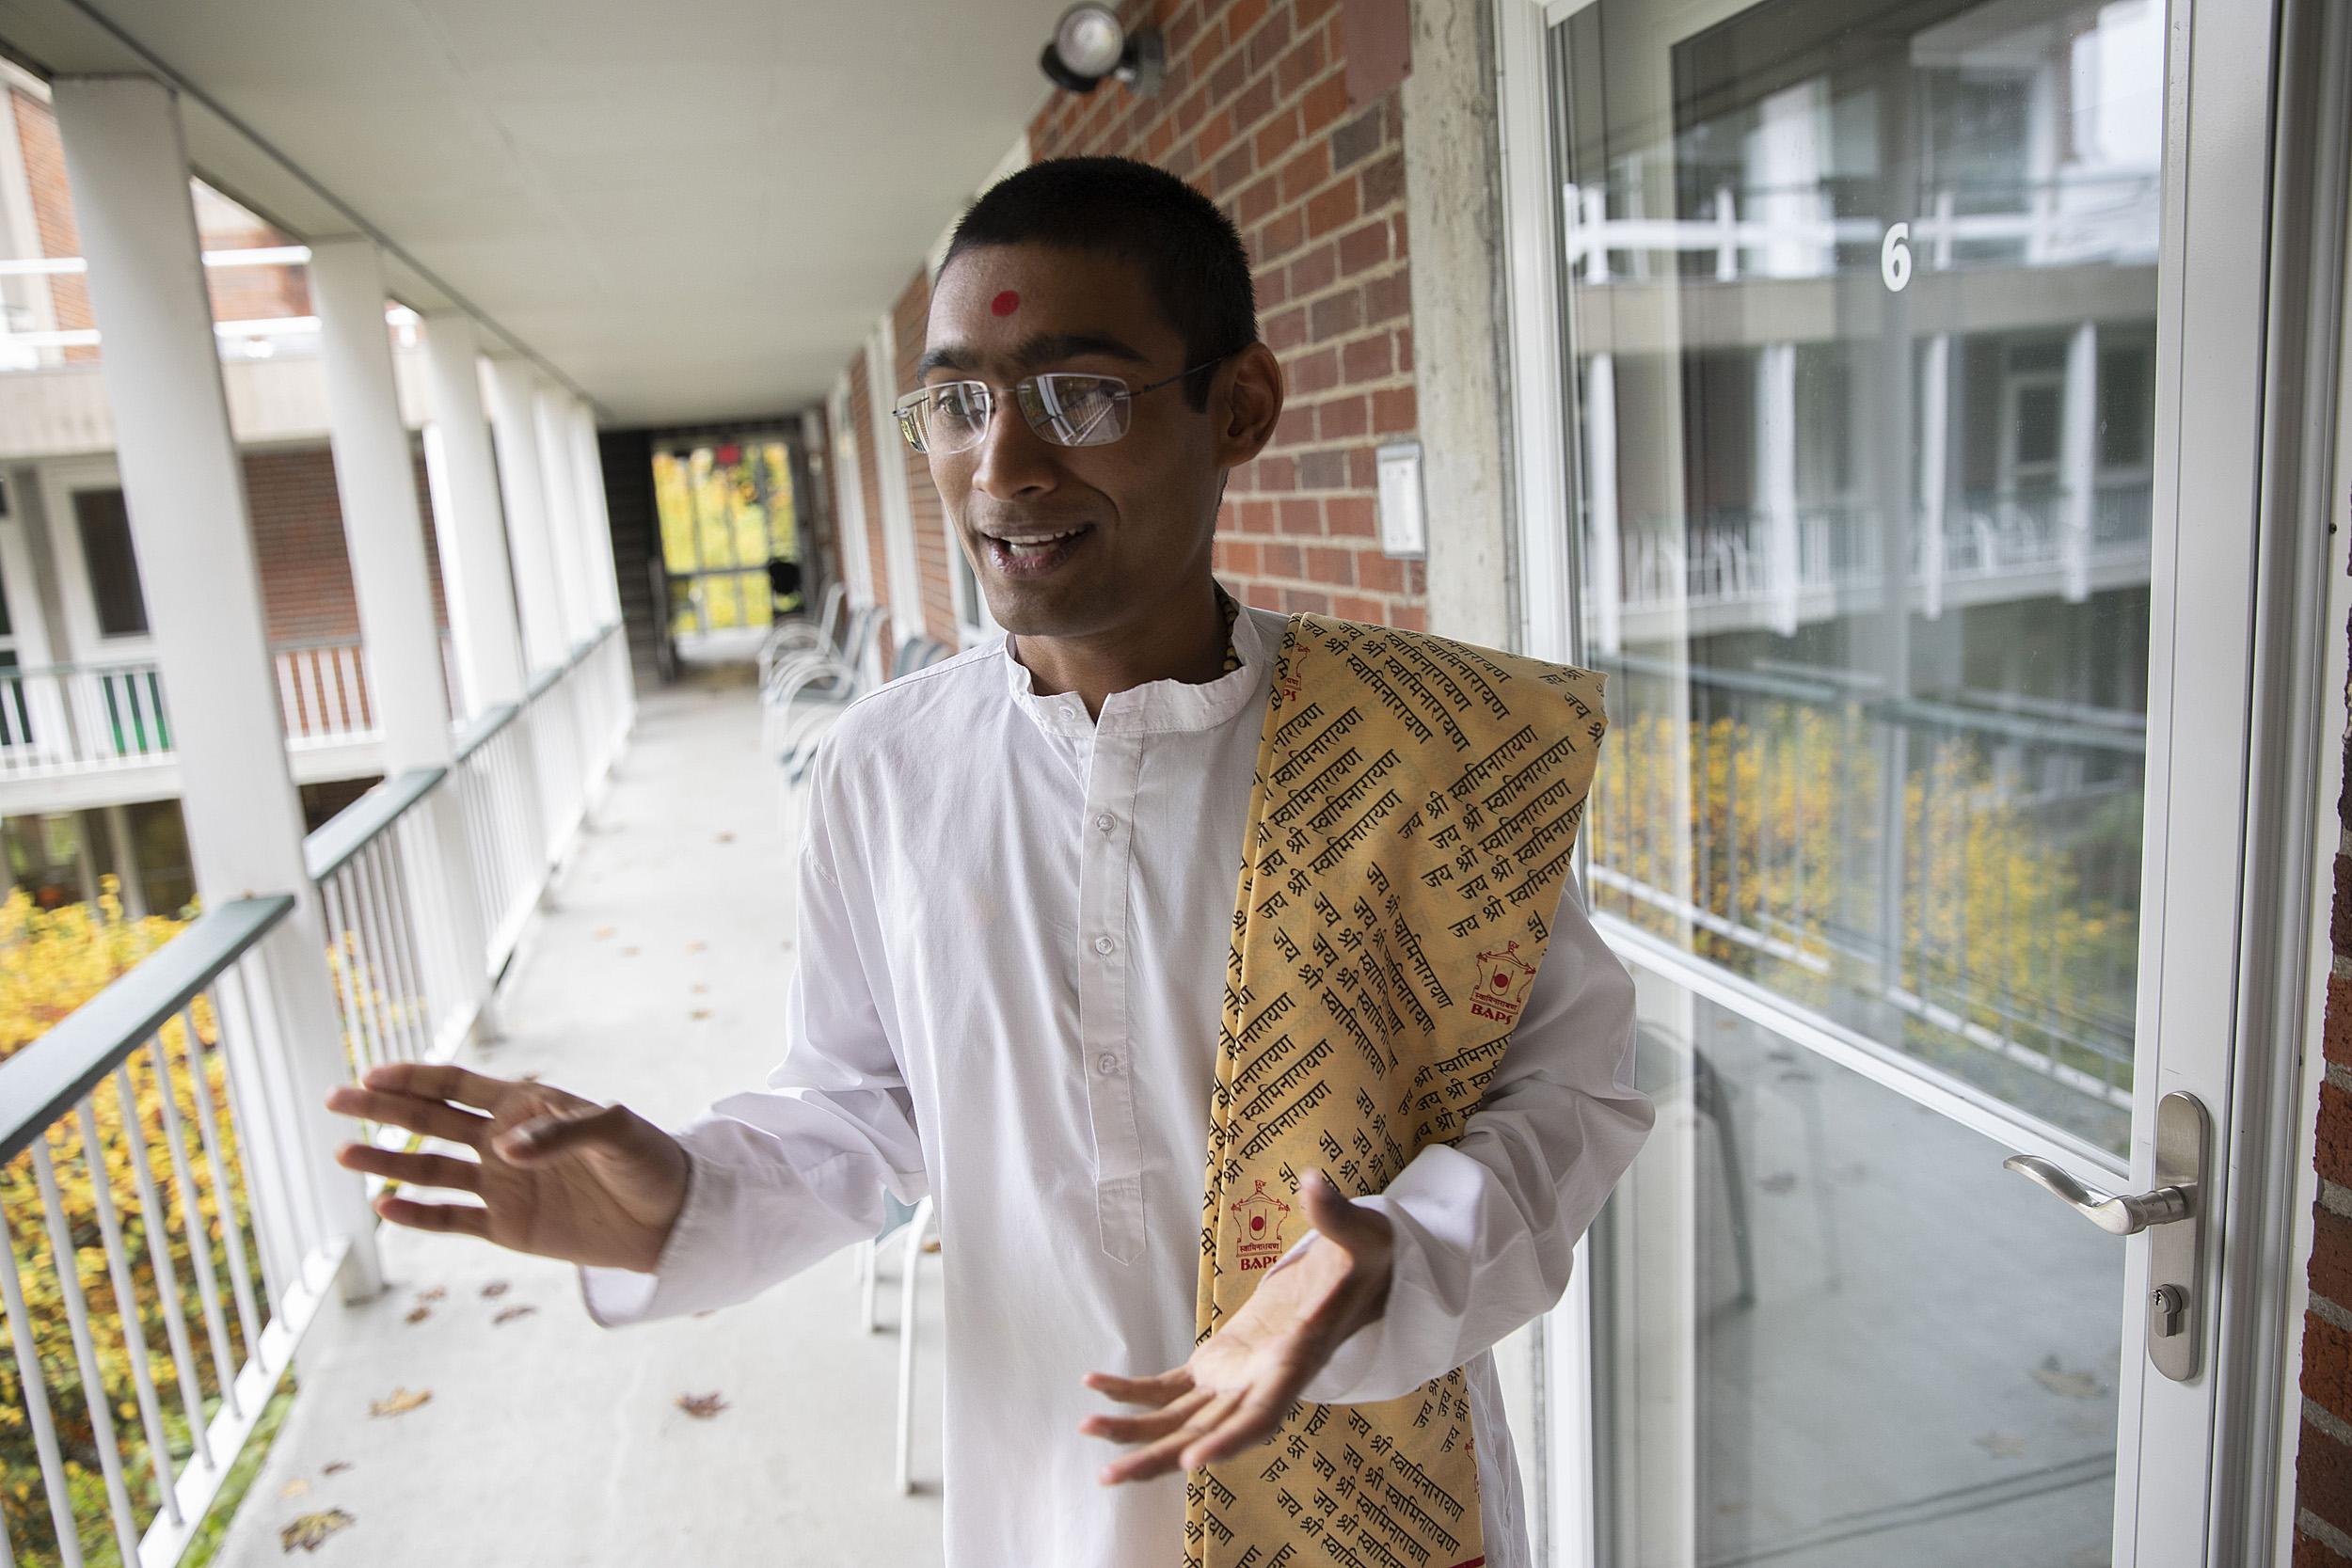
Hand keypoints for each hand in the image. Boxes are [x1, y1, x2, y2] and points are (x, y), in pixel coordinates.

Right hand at [326, 1063, 689, 1272]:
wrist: (670, 1216)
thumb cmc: (648, 1160)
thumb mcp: (615, 1134)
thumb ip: (562, 1135)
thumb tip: (503, 1150)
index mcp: (525, 1106)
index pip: (457, 1085)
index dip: (414, 1077)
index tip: (371, 1075)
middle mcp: (503, 1142)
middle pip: (429, 1121)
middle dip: (382, 1109)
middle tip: (334, 1100)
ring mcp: (501, 1185)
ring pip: (430, 1170)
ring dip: (388, 1163)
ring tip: (344, 1156)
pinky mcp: (507, 1227)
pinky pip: (452, 1220)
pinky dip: (418, 1215)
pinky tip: (385, 1207)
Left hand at [1080, 1168, 1394, 1483]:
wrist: (1356, 1279)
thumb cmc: (1363, 1261)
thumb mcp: (1360, 1236)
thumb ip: (1335, 1215)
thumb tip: (1316, 1180)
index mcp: (1297, 1363)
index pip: (1264, 1415)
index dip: (1231, 1441)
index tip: (1195, 1463)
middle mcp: (1263, 1384)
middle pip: (1209, 1433)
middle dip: (1160, 1454)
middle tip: (1112, 1475)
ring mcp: (1238, 1380)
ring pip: (1183, 1419)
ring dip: (1136, 1430)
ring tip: (1088, 1431)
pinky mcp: (1218, 1365)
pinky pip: (1171, 1387)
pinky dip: (1134, 1391)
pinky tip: (1094, 1384)